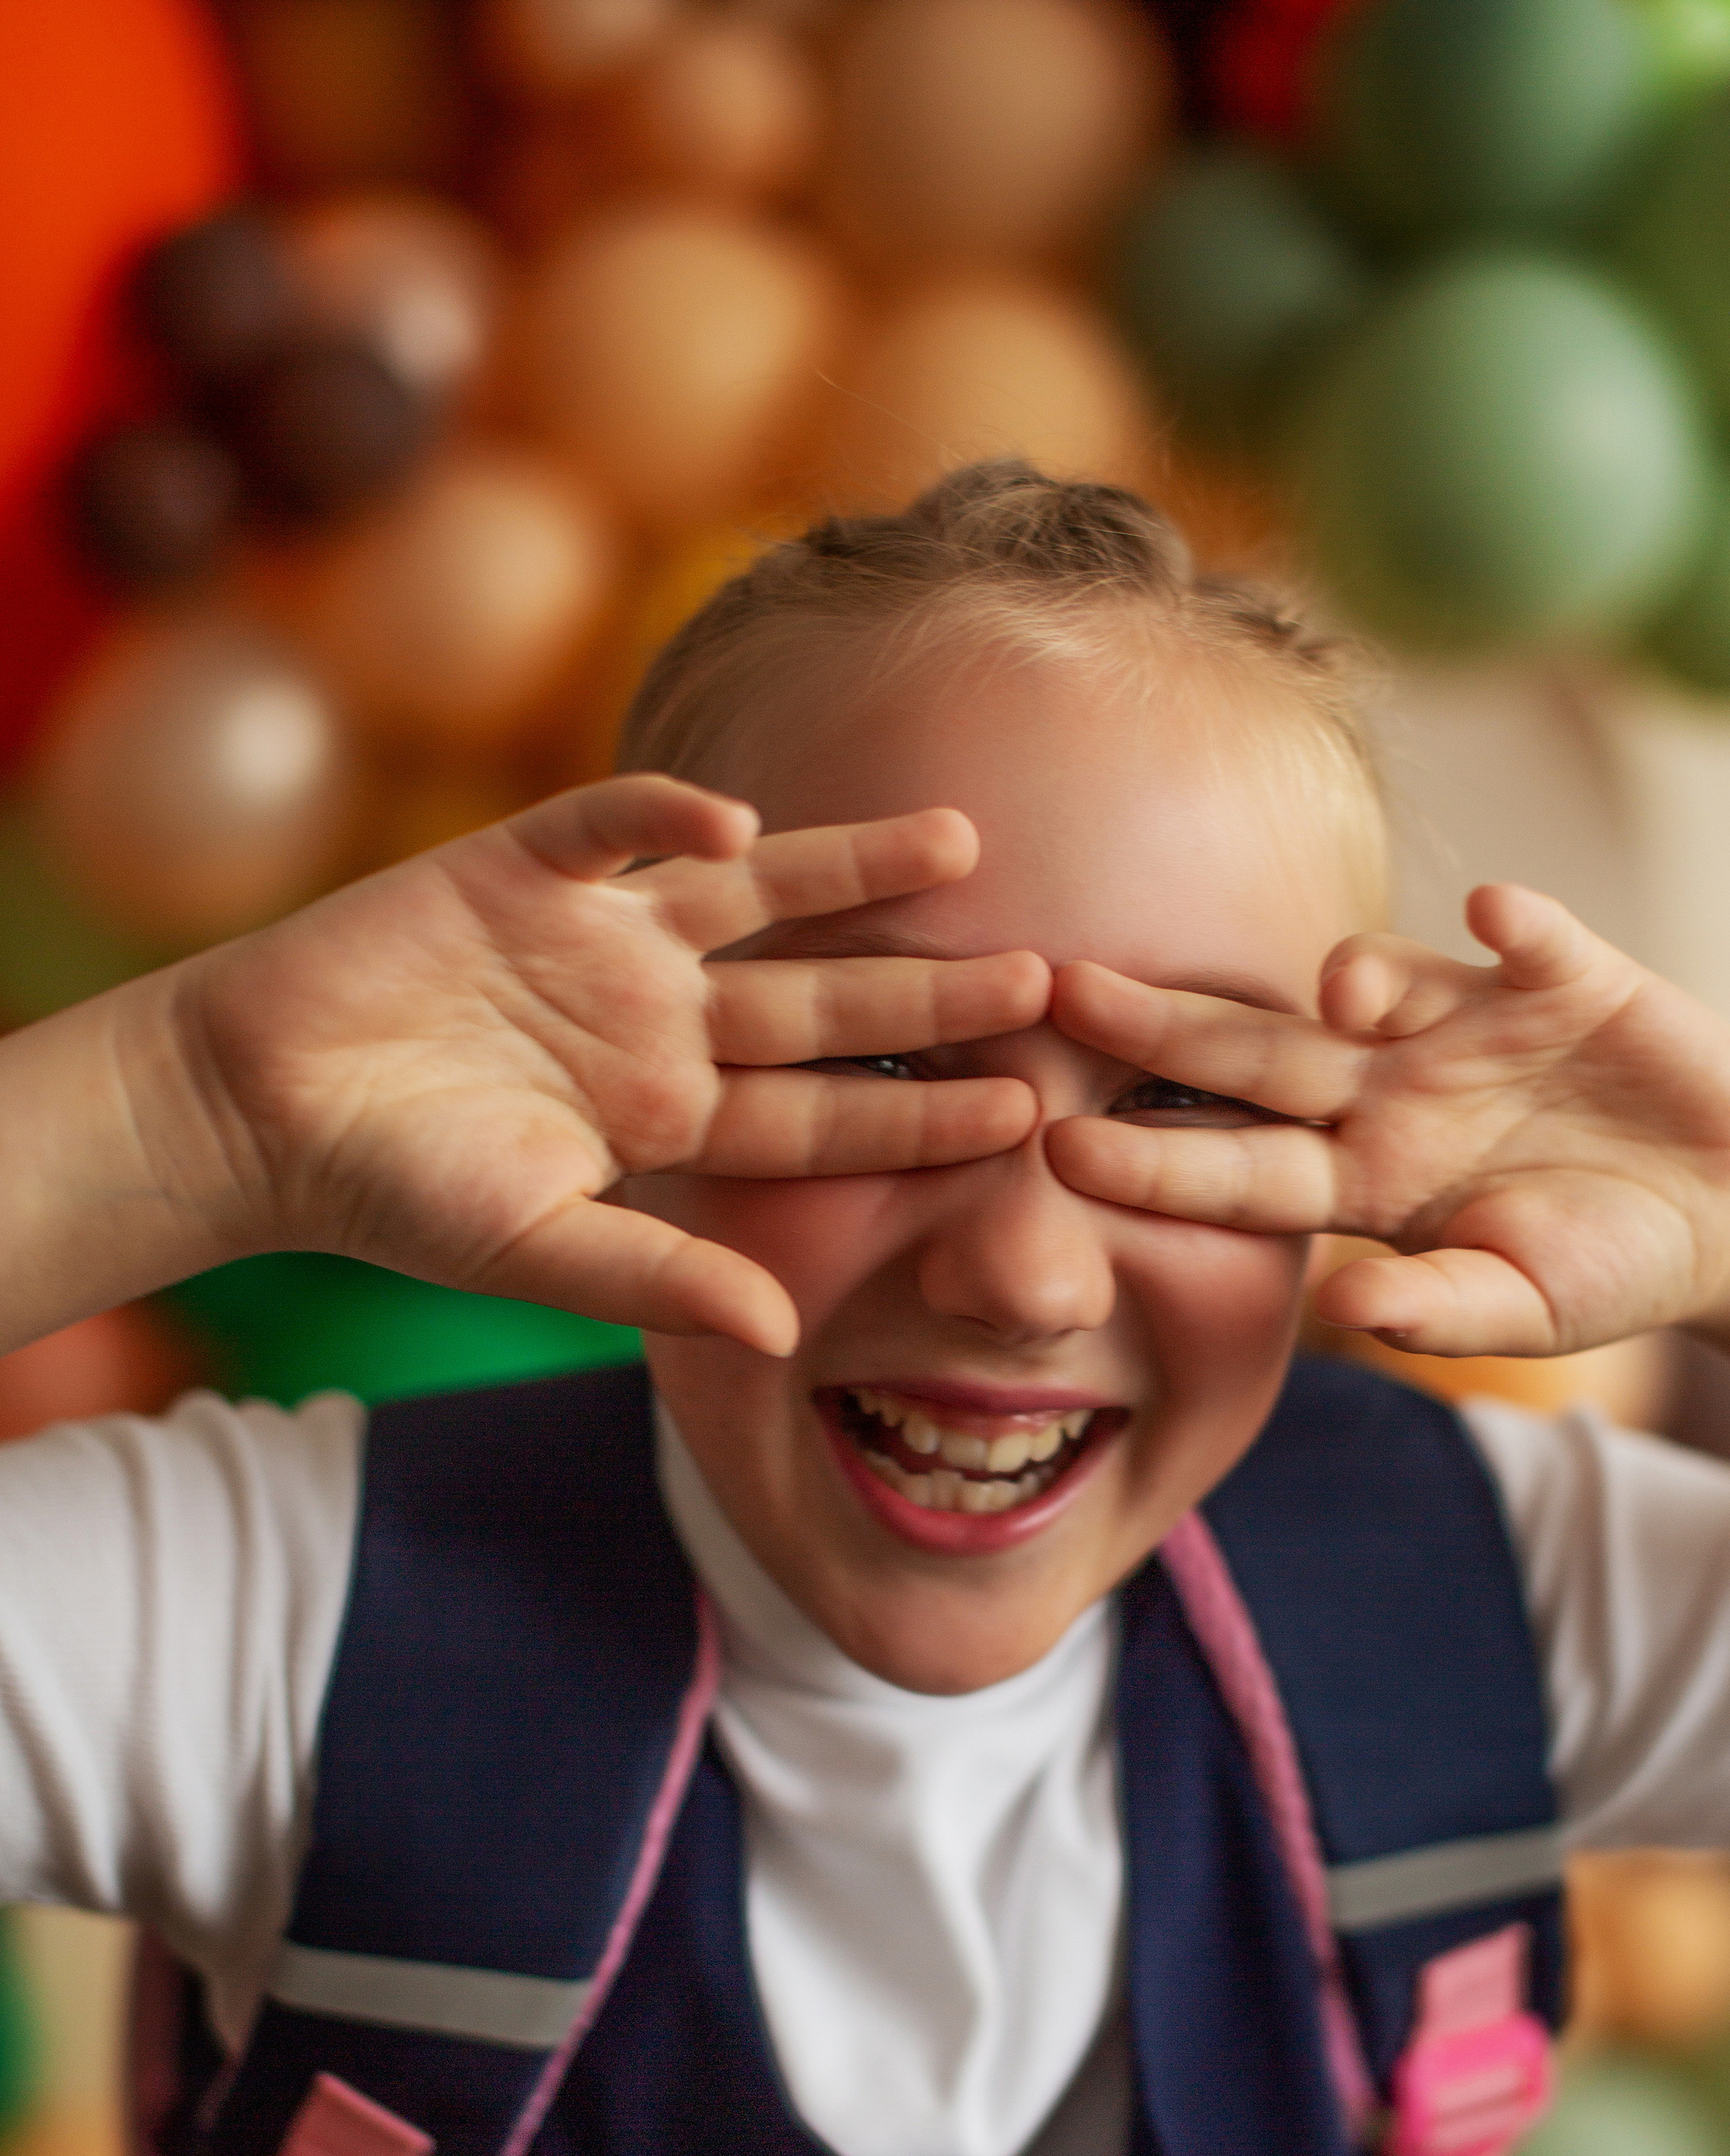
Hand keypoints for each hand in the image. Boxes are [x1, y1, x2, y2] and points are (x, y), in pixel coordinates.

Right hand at [172, 774, 1045, 1355]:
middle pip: (824, 996)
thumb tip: (785, 1337)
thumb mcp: (539, 1249)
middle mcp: (660, 1018)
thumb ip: (664, 1278)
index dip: (925, 1110)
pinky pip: (610, 828)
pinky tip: (735, 821)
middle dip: (930, 988)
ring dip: (850, 868)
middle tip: (1047, 975)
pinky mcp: (519, 869)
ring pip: (754, 892)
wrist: (257, 1110)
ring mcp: (600, 939)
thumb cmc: (391, 1193)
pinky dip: (664, 818)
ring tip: (962, 840)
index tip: (1030, 1110)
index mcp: (674, 1114)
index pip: (827, 1111)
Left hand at [1046, 883, 1729, 1361]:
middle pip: (1257, 1052)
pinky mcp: (1566, 979)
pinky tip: (1501, 917)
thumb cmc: (1604, 1266)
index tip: (1059, 1146)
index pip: (1236, 1166)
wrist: (1725, 1209)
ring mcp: (1468, 1026)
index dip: (1153, 1156)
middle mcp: (1390, 1088)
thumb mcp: (1522, 1308)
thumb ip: (1435, 1311)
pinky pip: (1534, 944)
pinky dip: (1521, 929)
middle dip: (1164, 1023)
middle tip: (1062, 990)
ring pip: (1381, 984)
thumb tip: (1345, 1315)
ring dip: (1359, 976)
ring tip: (1341, 986)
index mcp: (1364, 1178)